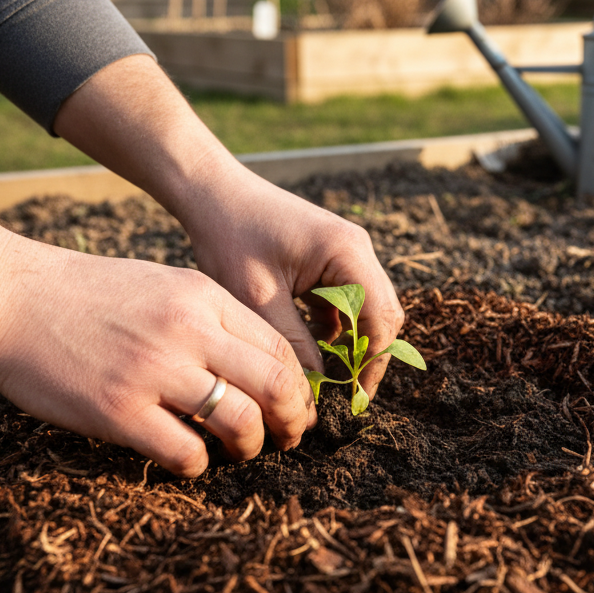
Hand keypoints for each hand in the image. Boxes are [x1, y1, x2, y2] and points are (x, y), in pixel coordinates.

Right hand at [0, 240, 313, 475]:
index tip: (295, 408)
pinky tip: (187, 461)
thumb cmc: (83, 294)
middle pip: (277, 385)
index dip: (298, 387)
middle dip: (292, 421)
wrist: (6, 296)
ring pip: (242, 422)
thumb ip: (208, 318)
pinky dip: (198, 465)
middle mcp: (188, 330)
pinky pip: (186, 453)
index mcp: (203, 296)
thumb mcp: (161, 284)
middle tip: (285, 439)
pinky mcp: (118, 411)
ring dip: (250, 447)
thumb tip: (254, 364)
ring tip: (238, 452)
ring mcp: (154, 371)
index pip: (279, 347)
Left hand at [177, 161, 404, 397]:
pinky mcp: (329, 259)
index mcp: (347, 253)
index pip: (380, 318)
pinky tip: (310, 349)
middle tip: (344, 395)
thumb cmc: (229, 237)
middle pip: (383, 314)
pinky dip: (335, 329)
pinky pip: (346, 302)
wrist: (210, 193)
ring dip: (351, 344)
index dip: (372, 363)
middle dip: (366, 357)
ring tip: (327, 379)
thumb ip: (292, 344)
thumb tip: (315, 393)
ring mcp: (345, 253)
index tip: (355, 400)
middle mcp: (356, 249)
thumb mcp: (257, 299)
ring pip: (366, 310)